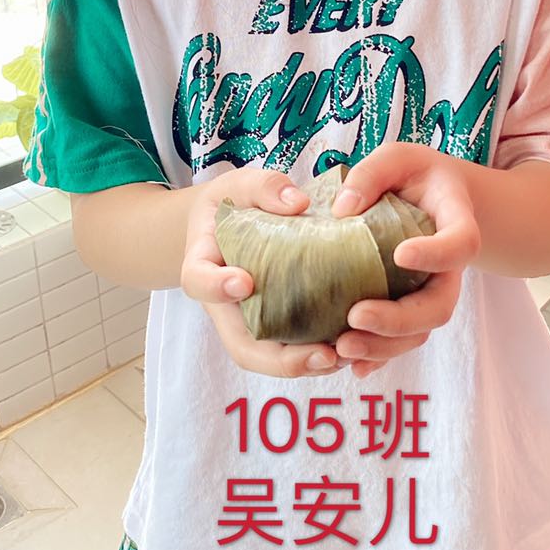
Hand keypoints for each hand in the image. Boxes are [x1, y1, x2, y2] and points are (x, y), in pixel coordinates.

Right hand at [179, 166, 354, 379]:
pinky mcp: (272, 325)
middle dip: (279, 359)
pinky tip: (350, 349)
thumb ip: (265, 188)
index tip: (245, 282)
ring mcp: (248, 319)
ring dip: (304, 366)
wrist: (224, 223)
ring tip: (343, 357)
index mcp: (204, 263)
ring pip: (267, 358)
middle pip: (240, 345)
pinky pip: (289, 351)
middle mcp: (224, 304)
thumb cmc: (234, 202)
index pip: (199, 281)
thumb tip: (298, 203)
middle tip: (321, 354)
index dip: (217, 287)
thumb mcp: (242, 183)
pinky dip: (316, 358)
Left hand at [327, 141, 480, 371]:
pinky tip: (353, 368)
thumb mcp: (398, 158)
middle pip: (440, 305)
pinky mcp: (413, 307)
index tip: (401, 254)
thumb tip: (342, 209)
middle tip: (356, 316)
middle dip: (398, 319)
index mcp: (455, 222)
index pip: (461, 243)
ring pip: (420, 331)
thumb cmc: (416, 175)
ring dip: (384, 346)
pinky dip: (380, 359)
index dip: (436, 254)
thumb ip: (372, 173)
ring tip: (342, 346)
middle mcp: (450, 267)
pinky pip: (403, 341)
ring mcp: (433, 291)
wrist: (440, 198)